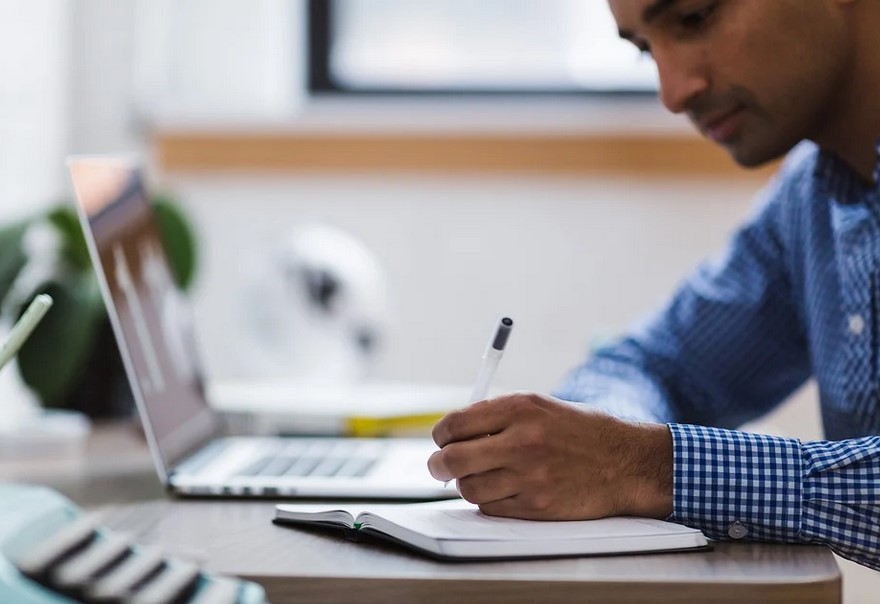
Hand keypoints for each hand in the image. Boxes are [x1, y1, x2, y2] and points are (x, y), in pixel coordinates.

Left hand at [428, 392, 672, 519]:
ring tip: (480, 477)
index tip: (442, 440)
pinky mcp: (536, 506)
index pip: (455, 424)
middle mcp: (522, 441)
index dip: (441, 435)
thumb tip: (453, 433)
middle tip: (440, 466)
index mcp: (520, 408)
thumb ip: (497, 416)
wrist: (625, 463)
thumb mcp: (540, 407)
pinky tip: (503, 489)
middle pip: (453, 459)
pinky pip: (491, 508)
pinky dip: (489, 501)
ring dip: (466, 484)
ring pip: (468, 488)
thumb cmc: (580, 432)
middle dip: (438, 465)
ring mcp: (529, 477)